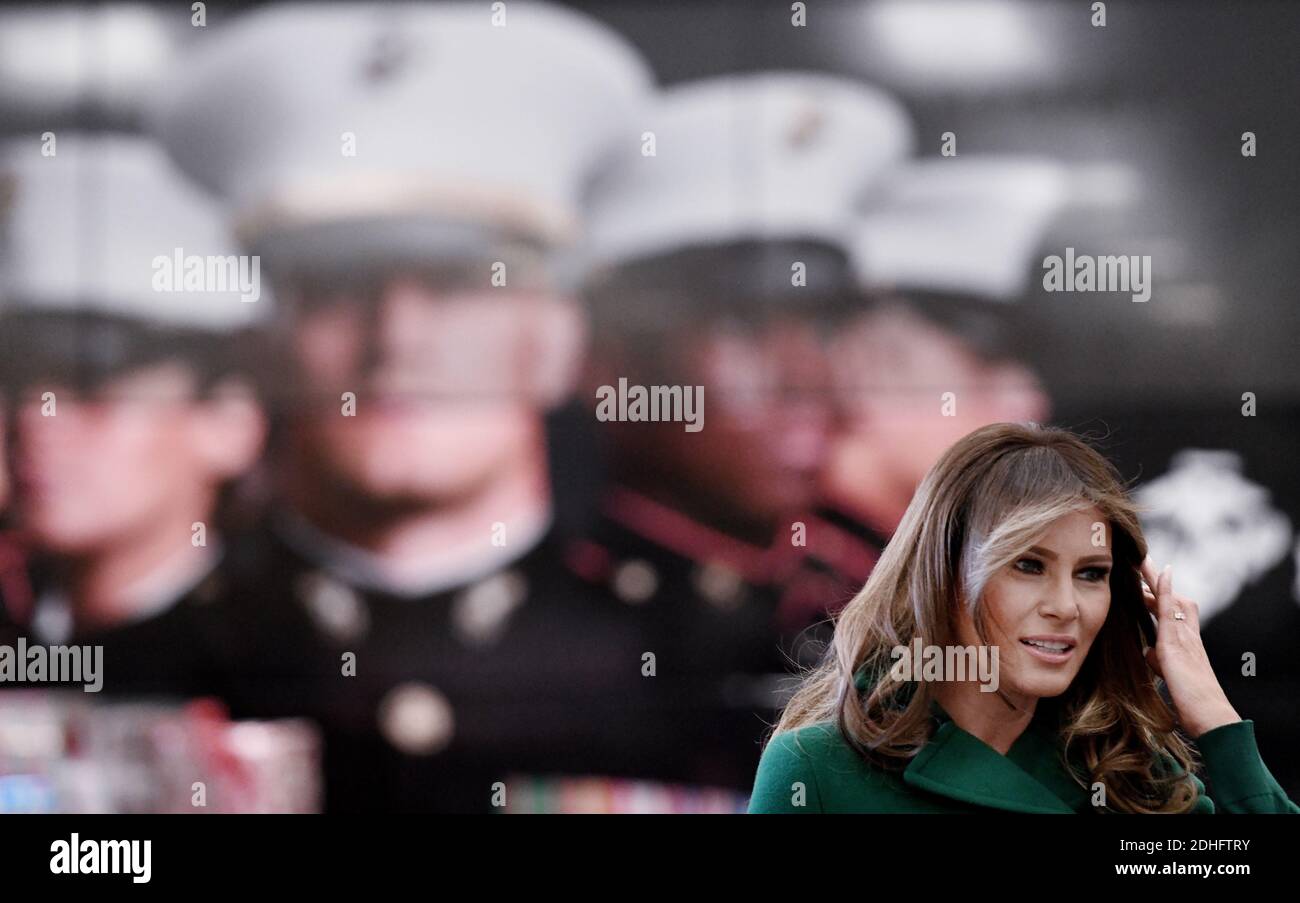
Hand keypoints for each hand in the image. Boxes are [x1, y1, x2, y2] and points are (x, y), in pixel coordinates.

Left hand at [1138, 557, 1240, 737]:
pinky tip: (1164, 572)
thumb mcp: (1167, 674)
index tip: (1148, 581)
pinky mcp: (1176, 643)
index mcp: (1184, 642)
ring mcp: (1183, 637)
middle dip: (1155, 580)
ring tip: (1140, 558)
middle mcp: (1187, 634)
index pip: (1172, 611)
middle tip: (1139, 560)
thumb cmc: (1191, 701)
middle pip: (1172, 599)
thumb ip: (1157, 658)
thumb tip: (1146, 650)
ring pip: (1171, 599)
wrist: (1209, 716)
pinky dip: (1168, 589)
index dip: (1162, 595)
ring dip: (1156, 578)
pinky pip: (1172, 609)